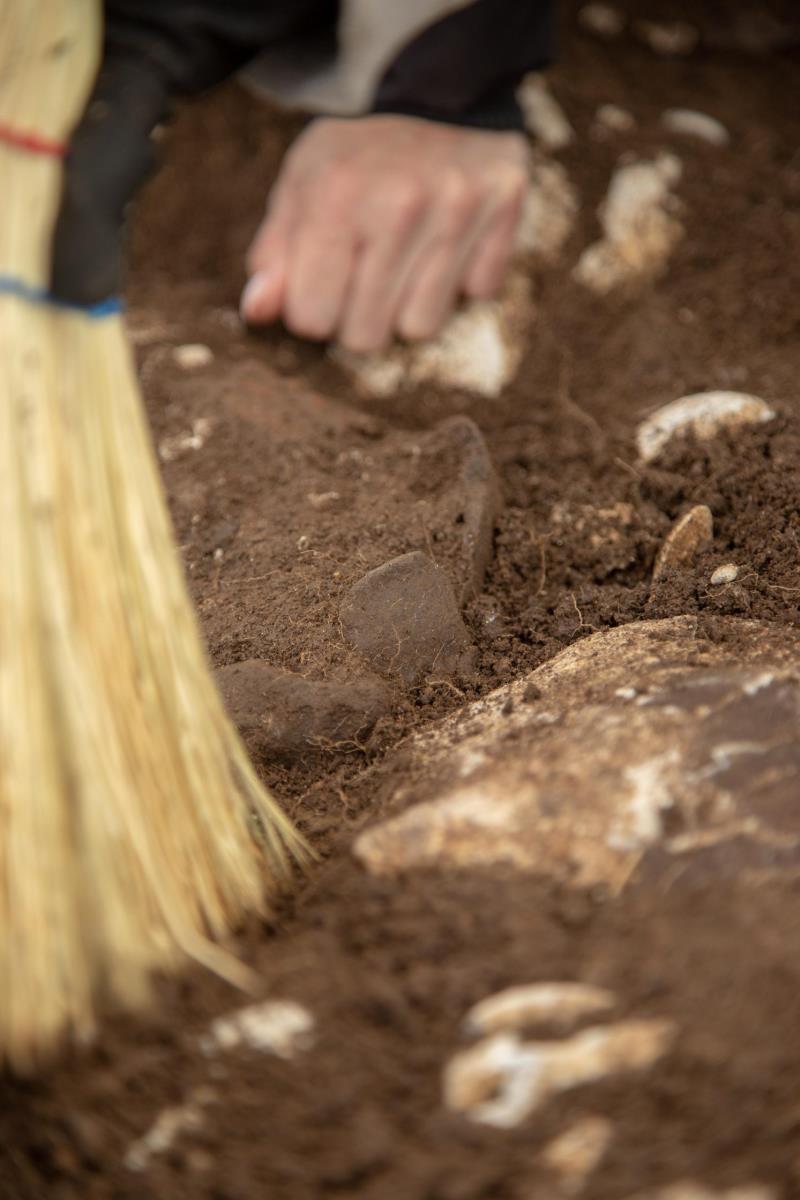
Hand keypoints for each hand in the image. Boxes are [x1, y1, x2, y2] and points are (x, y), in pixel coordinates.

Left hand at [241, 115, 528, 351]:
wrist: (435, 83)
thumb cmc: (356, 151)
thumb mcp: (301, 186)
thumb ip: (276, 253)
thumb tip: (257, 311)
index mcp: (335, 198)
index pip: (312, 320)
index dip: (312, 309)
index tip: (323, 281)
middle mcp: (399, 206)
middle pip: (366, 336)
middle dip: (358, 316)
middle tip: (364, 274)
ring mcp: (458, 210)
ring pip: (421, 327)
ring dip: (408, 305)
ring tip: (405, 260)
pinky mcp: (503, 211)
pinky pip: (475, 293)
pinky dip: (459, 279)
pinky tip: (446, 241)